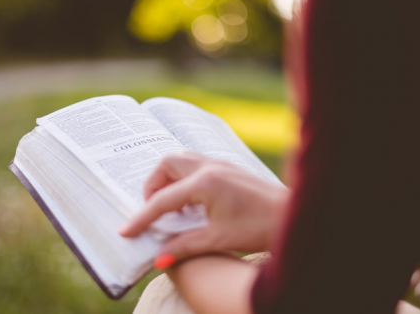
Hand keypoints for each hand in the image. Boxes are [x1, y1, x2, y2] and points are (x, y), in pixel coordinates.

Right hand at [119, 152, 289, 263]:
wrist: (294, 217)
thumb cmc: (260, 227)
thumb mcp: (218, 240)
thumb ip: (184, 246)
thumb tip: (158, 259)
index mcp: (204, 183)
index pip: (162, 199)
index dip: (142, 217)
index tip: (126, 231)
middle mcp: (209, 167)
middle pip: (166, 164)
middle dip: (153, 185)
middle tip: (153, 211)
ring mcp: (220, 164)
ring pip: (181, 160)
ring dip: (168, 179)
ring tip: (170, 206)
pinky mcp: (228, 168)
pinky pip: (195, 164)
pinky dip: (183, 178)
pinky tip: (191, 202)